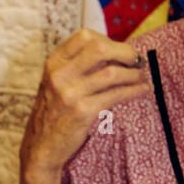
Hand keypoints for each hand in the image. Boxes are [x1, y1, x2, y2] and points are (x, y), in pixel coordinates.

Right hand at [21, 29, 151, 178]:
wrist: (41, 147)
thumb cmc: (55, 113)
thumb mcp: (57, 83)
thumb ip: (77, 66)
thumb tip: (116, 53)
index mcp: (54, 62)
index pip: (85, 36)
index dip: (108, 40)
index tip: (120, 51)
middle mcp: (60, 74)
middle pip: (100, 48)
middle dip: (125, 52)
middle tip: (138, 61)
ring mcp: (70, 93)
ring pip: (112, 73)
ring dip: (133, 74)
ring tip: (142, 78)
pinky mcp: (82, 112)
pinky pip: (115, 95)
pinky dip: (134, 91)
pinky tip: (142, 90)